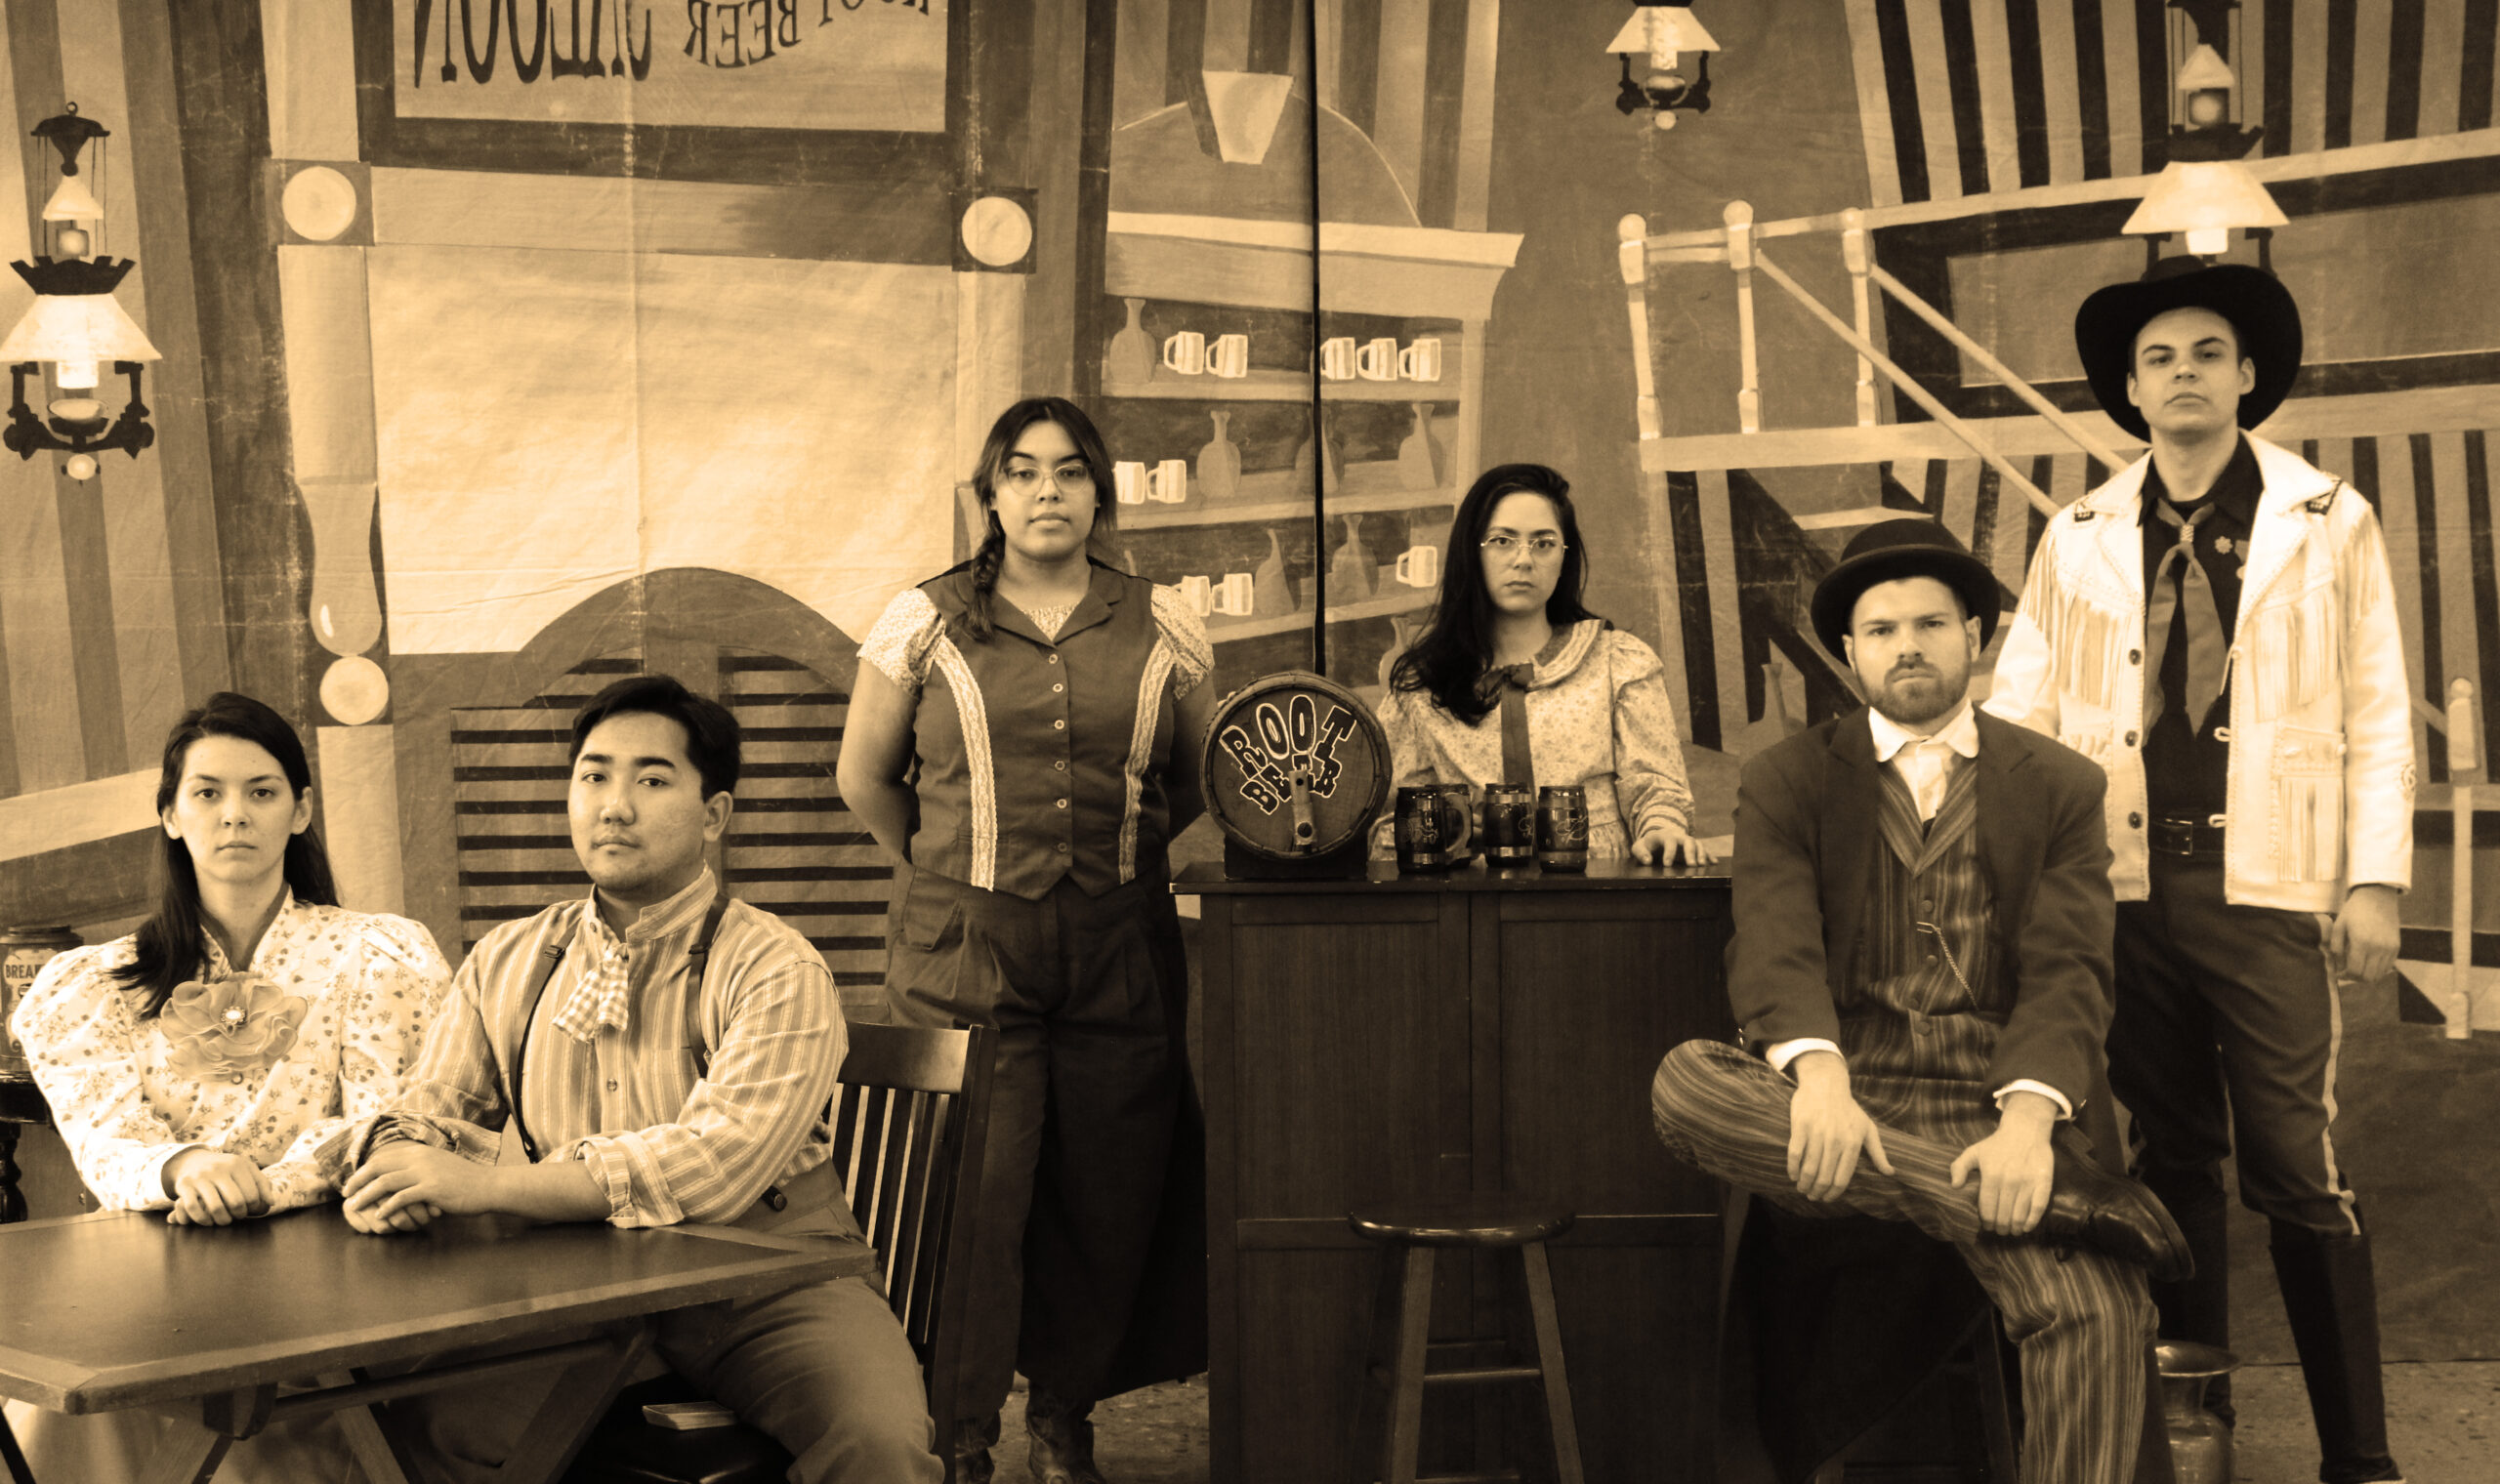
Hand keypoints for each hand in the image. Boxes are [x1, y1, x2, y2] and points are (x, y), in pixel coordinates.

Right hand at [162, 1148, 273, 1226]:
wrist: (194, 1161)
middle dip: (240, 1214)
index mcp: (237, 1164)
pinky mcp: (183, 1185)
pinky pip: (193, 1207)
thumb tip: (271, 1203)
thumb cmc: (227, 1170)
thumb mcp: (247, 1170)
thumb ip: (262, 1184)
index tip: (251, 1210)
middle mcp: (219, 1168)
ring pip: (215, 1207)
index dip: (254, 1208)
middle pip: (236, 1202)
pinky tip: (208, 1221)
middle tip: (239, 1216)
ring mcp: (200, 1176)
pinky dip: (202, 1219)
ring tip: (225, 1220)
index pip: (252, 1195)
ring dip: (222, 1220)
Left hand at [339, 1143, 493, 1234]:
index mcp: (420, 1151)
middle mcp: (420, 1158)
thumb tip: (399, 1176)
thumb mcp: (439, 1166)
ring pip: (385, 1182)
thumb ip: (419, 1168)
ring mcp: (426, 1173)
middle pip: (378, 1166)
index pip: (383, 1157)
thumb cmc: (465, 1180)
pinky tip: (381, 1216)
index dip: (364, 1170)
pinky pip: (402, 1198)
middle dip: (358, 1181)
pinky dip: (387, 1207)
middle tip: (346, 1194)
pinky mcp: (432, 1189)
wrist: (489, 1186)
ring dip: (366, 1195)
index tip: (353, 1182)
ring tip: (355, 1207)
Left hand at [1632, 825, 1715, 866]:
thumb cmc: (1646, 845)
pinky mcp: (1692, 846)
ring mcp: (1686, 840)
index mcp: (1663, 835)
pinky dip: (1708, 855)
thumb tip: (1647, 861)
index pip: (1668, 841)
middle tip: (1691, 865)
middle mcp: (1677, 835)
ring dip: (1701, 854)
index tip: (1667, 865)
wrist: (1655, 838)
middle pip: (1687, 840)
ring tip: (1702, 865)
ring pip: (1696, 843)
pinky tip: (1713, 862)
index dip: (1669, 852)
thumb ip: (1640, 853)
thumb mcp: (1638, 847)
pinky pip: (1702, 849)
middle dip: (1690, 852)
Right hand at [1785, 1053, 1891, 1201]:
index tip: (1827, 1199)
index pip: (1842, 1178)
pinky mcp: (1801, 1126)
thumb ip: (1878, 1152)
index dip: (1833, 1193)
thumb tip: (1890, 1173)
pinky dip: (1792, 1168)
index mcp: (1853, 1144)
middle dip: (1817, 1192)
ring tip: (1802, 1189)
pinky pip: (1794, 1153)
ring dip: (1804, 1184)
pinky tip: (1792, 1175)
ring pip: (1809, 1168)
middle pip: (1824, 1177)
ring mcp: (1817, 1134)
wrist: (1826, 1084)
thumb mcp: (1868, 1128)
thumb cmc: (1849, 1109)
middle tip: (1813, 1196)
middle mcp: (1835, 1141)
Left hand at [1949, 1093, 2056, 1235]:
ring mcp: (2027, 1182)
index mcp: (1990, 1175)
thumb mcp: (1973, 1152)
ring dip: (2015, 1228)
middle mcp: (2009, 1181)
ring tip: (2012, 1231)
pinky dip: (2032, 1221)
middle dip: (2000, 1227)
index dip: (1987, 1222)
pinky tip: (2027, 1227)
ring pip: (2020, 1215)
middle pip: (2003, 1215)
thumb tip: (1954, 1186)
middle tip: (2000, 1230)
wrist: (2025, 1130)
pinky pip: (2038, 1207)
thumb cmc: (1996, 1144)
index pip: (1987, 1208)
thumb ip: (1959, 1167)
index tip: (1987, 1226)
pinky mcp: (2044, 1182)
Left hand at [2329, 884, 2399, 983]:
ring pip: (2379, 975)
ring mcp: (2390, 948)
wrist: (2377, 897)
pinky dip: (2377, 969)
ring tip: (2358, 967)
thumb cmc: (2354, 910)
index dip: (2345, 976)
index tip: (2339, 973)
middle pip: (2368, 977)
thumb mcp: (2338, 926)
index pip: (2355, 971)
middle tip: (2347, 972)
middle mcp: (2378, 948)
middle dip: (2355, 978)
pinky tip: (2368, 961)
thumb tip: (2338, 967)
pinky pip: (2388, 967)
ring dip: (2367, 975)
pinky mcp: (2396, 947)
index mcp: (2362, 942)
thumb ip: (2336, 948)